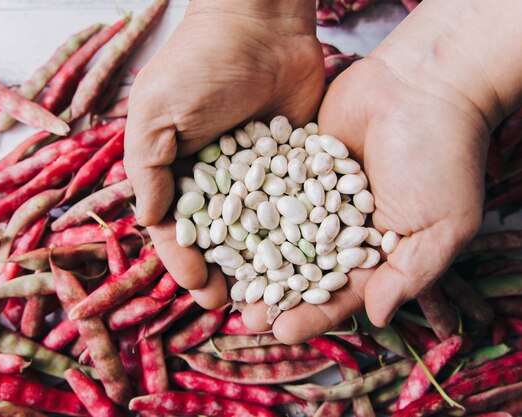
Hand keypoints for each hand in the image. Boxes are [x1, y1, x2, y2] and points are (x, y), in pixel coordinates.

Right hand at [125, 1, 324, 302]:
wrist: (261, 24)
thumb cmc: (199, 64)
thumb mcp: (157, 114)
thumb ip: (148, 168)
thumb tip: (152, 222)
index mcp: (177, 173)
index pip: (177, 230)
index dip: (185, 263)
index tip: (201, 288)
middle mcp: (217, 181)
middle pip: (220, 241)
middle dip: (227, 276)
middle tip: (242, 307)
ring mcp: (258, 177)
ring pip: (260, 233)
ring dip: (265, 267)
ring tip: (279, 299)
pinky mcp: (295, 167)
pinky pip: (296, 207)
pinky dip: (300, 235)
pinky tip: (310, 263)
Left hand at [242, 55, 488, 343]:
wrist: (422, 84)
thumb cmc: (440, 157)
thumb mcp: (440, 225)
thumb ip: (408, 274)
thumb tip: (378, 317)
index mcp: (376, 250)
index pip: (340, 292)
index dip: (312, 314)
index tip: (282, 331)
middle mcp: (341, 227)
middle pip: (301, 269)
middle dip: (273, 293)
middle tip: (242, 314)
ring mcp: (315, 194)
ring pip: (279, 233)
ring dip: (252, 257)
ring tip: (223, 279)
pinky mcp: (296, 162)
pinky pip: (269, 189)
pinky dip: (248, 208)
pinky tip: (221, 225)